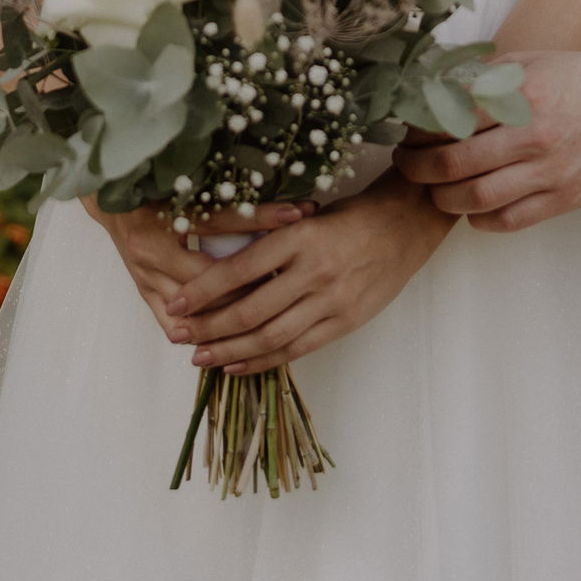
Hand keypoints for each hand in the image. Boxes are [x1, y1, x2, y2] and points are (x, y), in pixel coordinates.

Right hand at [83, 196, 308, 342]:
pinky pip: (174, 327)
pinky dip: (201, 333)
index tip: (298, 216)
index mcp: (162, 218)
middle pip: (211, 277)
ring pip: (195, 310)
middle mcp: (151, 253)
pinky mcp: (145, 295)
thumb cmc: (152, 188)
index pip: (221, 221)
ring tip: (271, 312)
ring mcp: (145, 279)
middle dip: (253, 278)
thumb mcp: (185, 186)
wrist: (111, 201)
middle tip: (293, 278)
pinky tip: (231, 339)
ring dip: (231, 312)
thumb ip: (224, 196)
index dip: (261, 219)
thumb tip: (275, 197)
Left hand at [164, 173, 455, 375]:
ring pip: (269, 336)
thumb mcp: (306, 216)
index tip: (175, 301)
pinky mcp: (344, 323)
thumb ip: (270, 239)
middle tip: (177, 333)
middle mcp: (313, 271)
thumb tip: (218, 262)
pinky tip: (236, 365)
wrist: (405, 226)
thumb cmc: (350, 215)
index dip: (203, 290)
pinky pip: (296, 349)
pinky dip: (262, 361)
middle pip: (249, 310)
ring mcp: (331, 302)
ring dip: (229, 350)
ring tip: (199, 357)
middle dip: (208, 326)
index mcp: (299, 236)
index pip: (240, 269)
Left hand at [393, 48, 580, 230]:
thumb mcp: (528, 61)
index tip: (407, 134)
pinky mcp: (563, 198)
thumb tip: (435, 89)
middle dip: (419, 169)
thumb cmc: (577, 79)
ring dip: (444, 198)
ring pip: (477, 198)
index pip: (449, 120)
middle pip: (454, 163)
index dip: (418, 131)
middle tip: (407, 165)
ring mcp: (549, 171)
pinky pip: (510, 220)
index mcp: (520, 95)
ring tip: (434, 190)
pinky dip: (480, 220)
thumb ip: (484, 77)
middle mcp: (532, 136)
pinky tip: (470, 209)